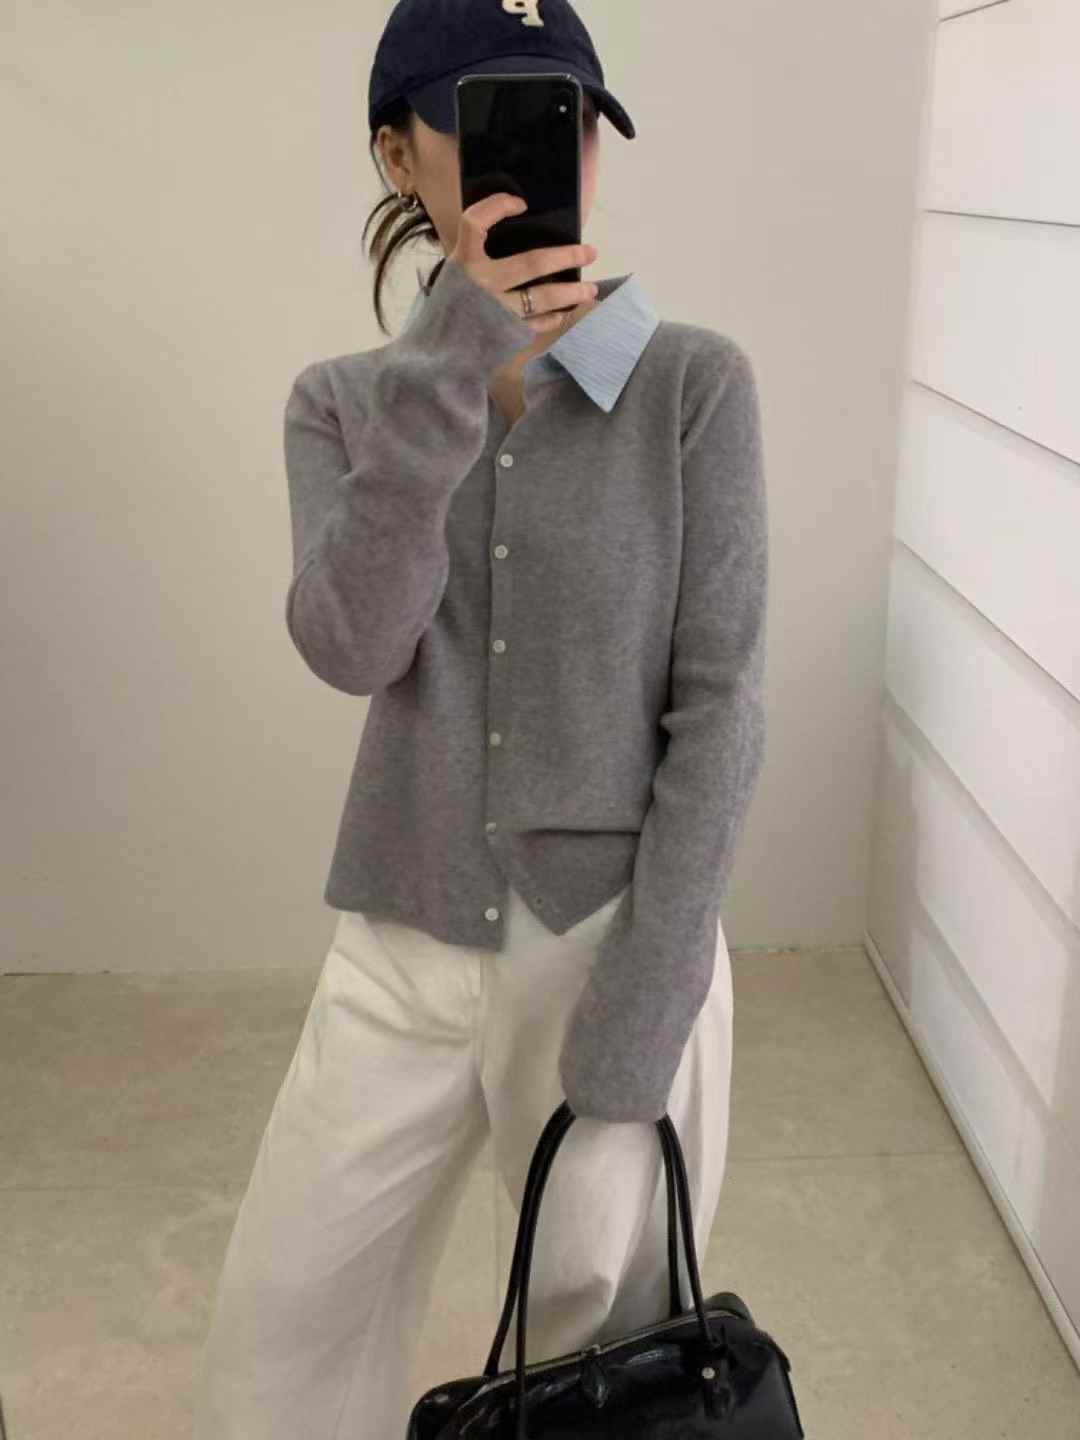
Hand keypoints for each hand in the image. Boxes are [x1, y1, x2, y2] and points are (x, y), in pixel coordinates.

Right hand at [451, 192, 599, 332]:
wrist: (435, 356)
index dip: (497, 206)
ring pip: (542, 298)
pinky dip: (553, 318)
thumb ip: (478, 259)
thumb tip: (520, 239)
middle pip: (531, 263)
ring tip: (590, 289)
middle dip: (566, 256)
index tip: (520, 204)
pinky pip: (537, 323)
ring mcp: (496, 311)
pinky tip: (563, 313)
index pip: (475, 222)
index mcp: (463, 262)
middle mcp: (481, 284)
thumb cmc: (448, 310)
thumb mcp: (455, 276)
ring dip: (571, 293)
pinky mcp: (506, 334)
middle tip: (590, 253)